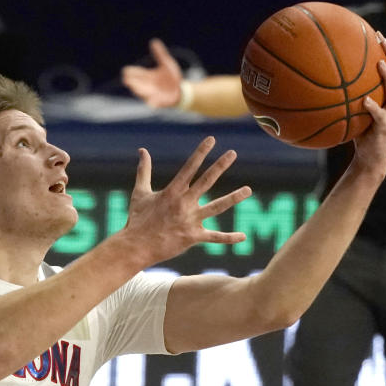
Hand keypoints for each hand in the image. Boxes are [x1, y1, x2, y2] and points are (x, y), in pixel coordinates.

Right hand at [121, 38, 183, 107]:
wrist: (181, 90)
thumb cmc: (172, 77)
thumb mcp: (167, 63)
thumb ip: (160, 54)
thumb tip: (154, 41)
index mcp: (147, 76)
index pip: (135, 73)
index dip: (130, 72)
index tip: (126, 71)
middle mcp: (148, 85)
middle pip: (135, 84)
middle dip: (132, 82)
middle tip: (127, 80)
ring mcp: (153, 94)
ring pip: (143, 94)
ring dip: (139, 91)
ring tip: (134, 89)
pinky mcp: (160, 102)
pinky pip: (155, 103)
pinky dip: (153, 104)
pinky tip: (151, 104)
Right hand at [124, 137, 250, 262]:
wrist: (136, 246)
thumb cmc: (137, 219)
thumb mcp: (140, 192)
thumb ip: (144, 170)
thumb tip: (142, 150)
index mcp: (172, 191)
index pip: (190, 167)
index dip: (201, 152)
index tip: (212, 140)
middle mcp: (183, 203)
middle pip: (206, 181)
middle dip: (220, 166)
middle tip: (233, 153)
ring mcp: (190, 220)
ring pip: (217, 207)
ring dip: (233, 198)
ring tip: (248, 190)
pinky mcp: (193, 236)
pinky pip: (214, 237)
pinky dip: (229, 238)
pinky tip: (243, 237)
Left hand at [353, 33, 385, 177]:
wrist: (370, 158)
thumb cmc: (360, 132)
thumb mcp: (355, 110)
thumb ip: (349, 95)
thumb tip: (325, 78)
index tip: (377, 33)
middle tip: (383, 40)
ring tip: (380, 65)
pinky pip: (379, 115)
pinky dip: (373, 107)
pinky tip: (364, 101)